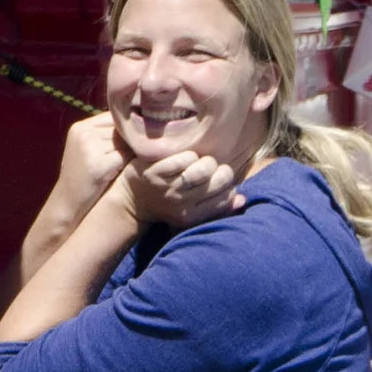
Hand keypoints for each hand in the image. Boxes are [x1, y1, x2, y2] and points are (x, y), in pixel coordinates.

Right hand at [53, 111, 129, 223]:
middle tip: (142, 148)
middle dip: (131, 138)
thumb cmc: (82, 177)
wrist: (67, 203)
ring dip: (133, 150)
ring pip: (125, 141)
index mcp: (80, 128)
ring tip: (136, 160)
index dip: (127, 125)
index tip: (138, 135)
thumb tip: (137, 123)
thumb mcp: (87, 150)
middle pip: (120, 128)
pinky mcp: (98, 165)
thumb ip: (104, 135)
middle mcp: (83, 134)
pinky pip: (125, 156)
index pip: (112, 115)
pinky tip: (131, 169)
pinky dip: (130, 162)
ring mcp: (89, 149)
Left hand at [121, 145, 244, 233]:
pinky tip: (183, 158)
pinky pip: (185, 158)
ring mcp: (167, 188)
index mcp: (192, 216)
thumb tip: (242, 200)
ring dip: (204, 161)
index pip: (226, 196)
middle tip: (209, 169)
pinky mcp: (155, 172)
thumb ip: (218, 208)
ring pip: (204, 167)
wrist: (130, 202)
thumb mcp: (192, 213)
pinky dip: (188, 155)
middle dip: (219, 170)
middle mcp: (182, 204)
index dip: (227, 184)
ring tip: (197, 163)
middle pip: (219, 180)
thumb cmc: (167, 204)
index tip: (218, 179)